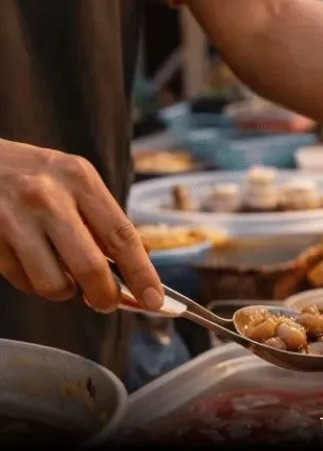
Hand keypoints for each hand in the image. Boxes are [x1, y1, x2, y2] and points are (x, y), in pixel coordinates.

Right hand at [0, 140, 162, 312]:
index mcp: (80, 179)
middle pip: (90, 266)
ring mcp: (15, 219)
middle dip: (104, 295)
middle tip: (107, 303)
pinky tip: (31, 262)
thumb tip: (139, 258)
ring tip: (61, 274)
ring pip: (53, 283)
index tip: (154, 299)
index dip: (141, 272)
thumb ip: (101, 217)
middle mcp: (49, 197)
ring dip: (63, 291)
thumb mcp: (72, 179)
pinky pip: (21, 280)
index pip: (121, 235)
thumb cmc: (31, 173)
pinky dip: (32, 282)